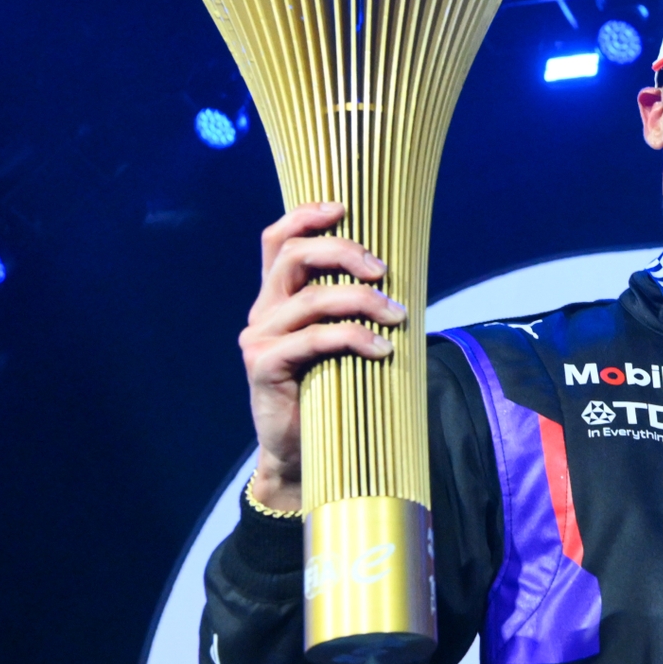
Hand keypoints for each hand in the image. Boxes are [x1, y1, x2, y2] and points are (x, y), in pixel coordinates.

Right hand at [240, 203, 404, 512]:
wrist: (301, 455)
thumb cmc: (331, 394)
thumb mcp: (341, 343)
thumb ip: (352, 309)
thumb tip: (402, 279)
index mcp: (277, 297)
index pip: (279, 240)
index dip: (307, 215)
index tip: (346, 208)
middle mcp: (263, 311)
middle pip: (295, 255)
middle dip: (344, 252)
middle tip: (384, 271)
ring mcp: (260, 337)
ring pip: (312, 297)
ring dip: (362, 301)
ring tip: (398, 315)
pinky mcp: (264, 366)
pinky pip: (314, 339)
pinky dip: (354, 338)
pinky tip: (382, 348)